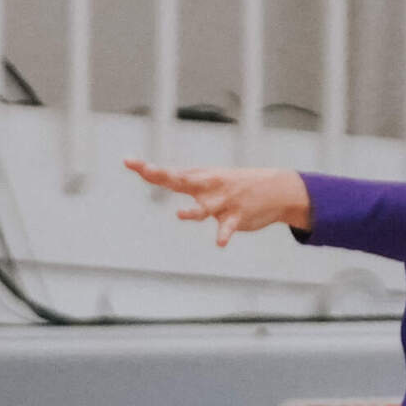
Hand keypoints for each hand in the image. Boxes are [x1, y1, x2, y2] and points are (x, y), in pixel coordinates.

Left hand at [126, 160, 312, 242]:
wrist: (277, 190)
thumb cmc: (238, 185)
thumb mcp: (211, 179)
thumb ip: (187, 180)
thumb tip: (160, 174)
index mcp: (200, 178)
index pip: (170, 173)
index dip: (149, 169)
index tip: (128, 162)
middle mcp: (209, 187)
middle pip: (183, 181)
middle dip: (166, 176)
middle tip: (149, 171)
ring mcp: (224, 202)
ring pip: (205, 207)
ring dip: (194, 212)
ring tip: (181, 215)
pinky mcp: (237, 216)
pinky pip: (228, 227)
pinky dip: (224, 234)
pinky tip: (220, 242)